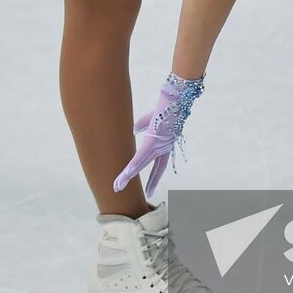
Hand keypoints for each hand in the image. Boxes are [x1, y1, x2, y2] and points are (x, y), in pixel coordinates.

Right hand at [113, 72, 205, 197]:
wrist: (175, 98)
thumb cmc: (166, 106)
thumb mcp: (152, 118)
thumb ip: (143, 125)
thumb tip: (134, 131)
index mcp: (164, 146)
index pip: (157, 166)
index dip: (153, 179)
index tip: (149, 191)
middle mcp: (162, 149)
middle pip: (149, 169)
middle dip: (140, 182)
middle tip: (131, 193)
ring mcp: (158, 145)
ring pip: (140, 165)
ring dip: (128, 175)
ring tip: (117, 186)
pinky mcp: (153, 140)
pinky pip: (140, 156)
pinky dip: (132, 165)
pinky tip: (125, 173)